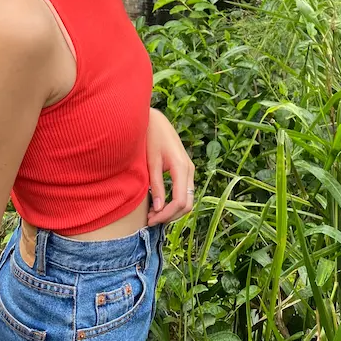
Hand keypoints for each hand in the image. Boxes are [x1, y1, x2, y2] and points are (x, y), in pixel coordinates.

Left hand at [146, 108, 194, 225]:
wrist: (155, 120)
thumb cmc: (151, 138)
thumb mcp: (151, 162)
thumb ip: (156, 185)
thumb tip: (158, 208)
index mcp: (182, 167)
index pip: (180, 201)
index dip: (166, 214)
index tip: (150, 219)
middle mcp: (189, 170)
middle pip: (187, 204)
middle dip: (170, 216)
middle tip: (151, 220)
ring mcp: (189, 169)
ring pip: (187, 200)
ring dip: (172, 211)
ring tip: (153, 214)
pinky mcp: (185, 170)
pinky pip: (184, 192)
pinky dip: (174, 203)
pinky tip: (158, 204)